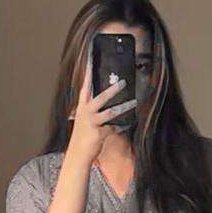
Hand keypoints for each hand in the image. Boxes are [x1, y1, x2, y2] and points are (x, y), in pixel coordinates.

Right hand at [66, 46, 137, 167]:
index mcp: (82, 107)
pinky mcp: (99, 133)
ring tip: (134, 102)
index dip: (88, 72)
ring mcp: (92, 123)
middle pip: (100, 97)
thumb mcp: (85, 120)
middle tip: (123, 82)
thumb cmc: (82, 136)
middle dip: (112, 90)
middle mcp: (85, 113)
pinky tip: (128, 124)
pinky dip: (121, 126)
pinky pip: (115, 127)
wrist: (77, 155)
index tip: (91, 58)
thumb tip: (106, 99)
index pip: (85, 86)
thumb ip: (94, 109)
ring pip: (110, 112)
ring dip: (123, 107)